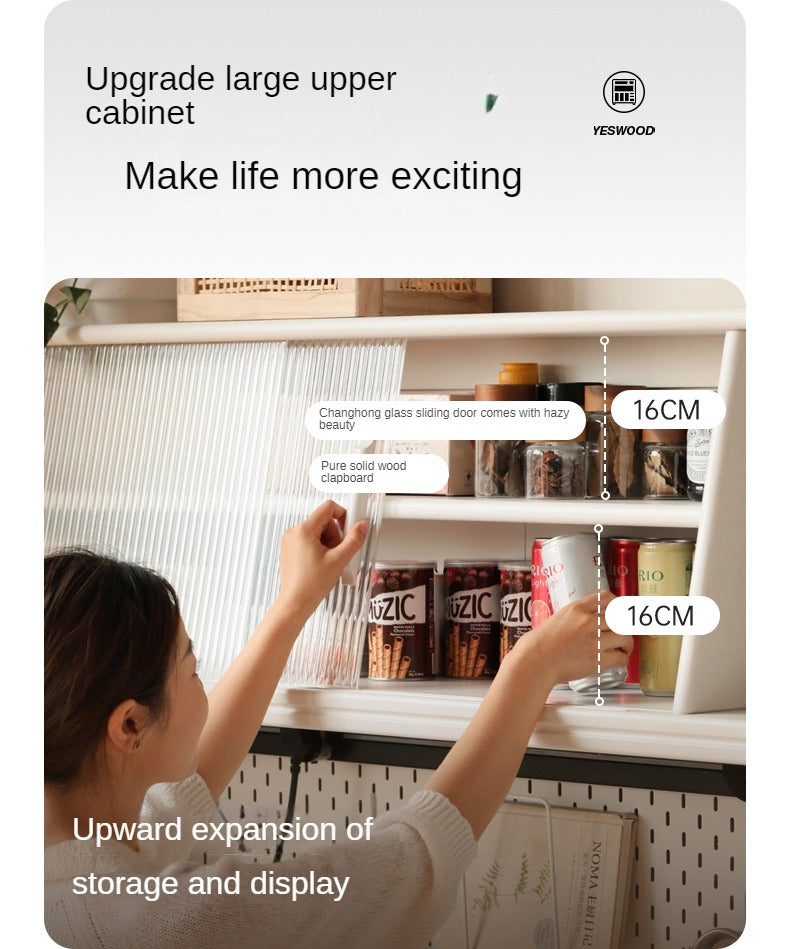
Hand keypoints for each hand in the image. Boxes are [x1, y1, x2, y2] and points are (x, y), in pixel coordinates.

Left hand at [277, 500, 368, 615]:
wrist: (295, 603)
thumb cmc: (310, 585)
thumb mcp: (339, 560)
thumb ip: (354, 540)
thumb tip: (361, 526)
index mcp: (304, 530)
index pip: (328, 508)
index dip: (343, 515)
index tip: (350, 526)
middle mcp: (294, 533)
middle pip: (324, 521)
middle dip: (335, 535)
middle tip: (338, 552)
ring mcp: (291, 542)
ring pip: (318, 532)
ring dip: (328, 543)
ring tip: (329, 561)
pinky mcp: (291, 550)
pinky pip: (310, 541)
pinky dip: (320, 549)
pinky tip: (322, 564)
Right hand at [507, 590, 631, 685]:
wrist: (536, 660)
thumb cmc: (540, 642)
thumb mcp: (558, 618)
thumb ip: (575, 616)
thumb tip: (588, 619)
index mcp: (577, 609)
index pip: (606, 597)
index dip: (617, 604)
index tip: (620, 610)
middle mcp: (588, 621)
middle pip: (620, 617)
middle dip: (626, 626)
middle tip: (624, 632)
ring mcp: (594, 640)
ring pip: (625, 637)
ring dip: (627, 644)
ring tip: (624, 648)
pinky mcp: (597, 660)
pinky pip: (620, 658)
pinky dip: (623, 659)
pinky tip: (619, 660)